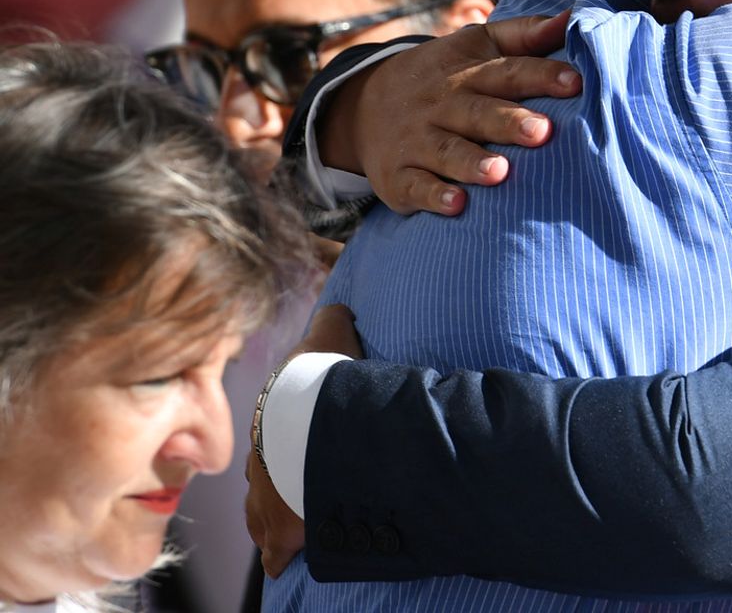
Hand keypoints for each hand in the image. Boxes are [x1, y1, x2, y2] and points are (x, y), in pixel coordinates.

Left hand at [244, 305, 363, 575]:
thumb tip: (337, 307)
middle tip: (301, 486)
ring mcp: (265, 496)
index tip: (302, 444)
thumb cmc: (326, 376)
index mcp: (271, 415)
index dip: (289, 437)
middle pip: (264, 473)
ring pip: (262, 513)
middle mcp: (260, 457)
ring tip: (293, 525)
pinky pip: (275, 549)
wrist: (321, 420)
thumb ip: (332, 319)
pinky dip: (281, 553)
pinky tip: (287, 559)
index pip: (274, 430)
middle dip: (279, 480)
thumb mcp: (331, 333)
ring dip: (275, 518)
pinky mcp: (280, 530)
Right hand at [318, 12, 581, 214]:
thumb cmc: (445, 78)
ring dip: (472, 163)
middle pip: (478, 112)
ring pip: (447, 151)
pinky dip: (434, 196)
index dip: (541, 75)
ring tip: (499, 172)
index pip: (508, 71)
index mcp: (468, 72)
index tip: (575, 82)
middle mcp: (443, 105)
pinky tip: (457, 206)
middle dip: (509, 122)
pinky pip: (416, 186)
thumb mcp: (476, 46)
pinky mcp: (399, 176)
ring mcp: (418, 141)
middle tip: (542, 132)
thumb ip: (525, 35)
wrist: (362, 106)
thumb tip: (572, 19)